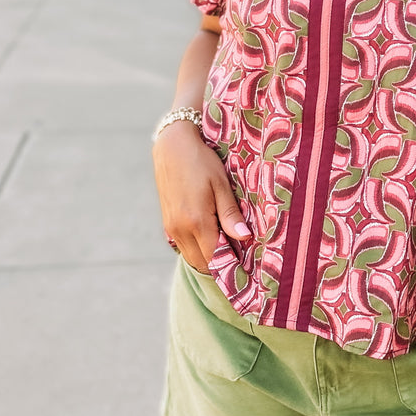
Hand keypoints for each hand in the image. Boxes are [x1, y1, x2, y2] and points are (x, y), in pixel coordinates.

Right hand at [152, 121, 245, 272]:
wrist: (172, 147)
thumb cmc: (201, 161)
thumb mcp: (220, 185)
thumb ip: (230, 214)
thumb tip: (245, 238)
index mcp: (196, 221)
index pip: (215, 257)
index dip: (232, 265)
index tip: (248, 268)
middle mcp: (180, 229)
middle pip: (203, 263)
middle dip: (222, 265)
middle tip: (242, 258)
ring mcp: (171, 228)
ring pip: (192, 257)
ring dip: (209, 258)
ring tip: (230, 247)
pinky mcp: (167, 223)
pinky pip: (184, 247)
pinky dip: (198, 249)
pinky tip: (213, 237)